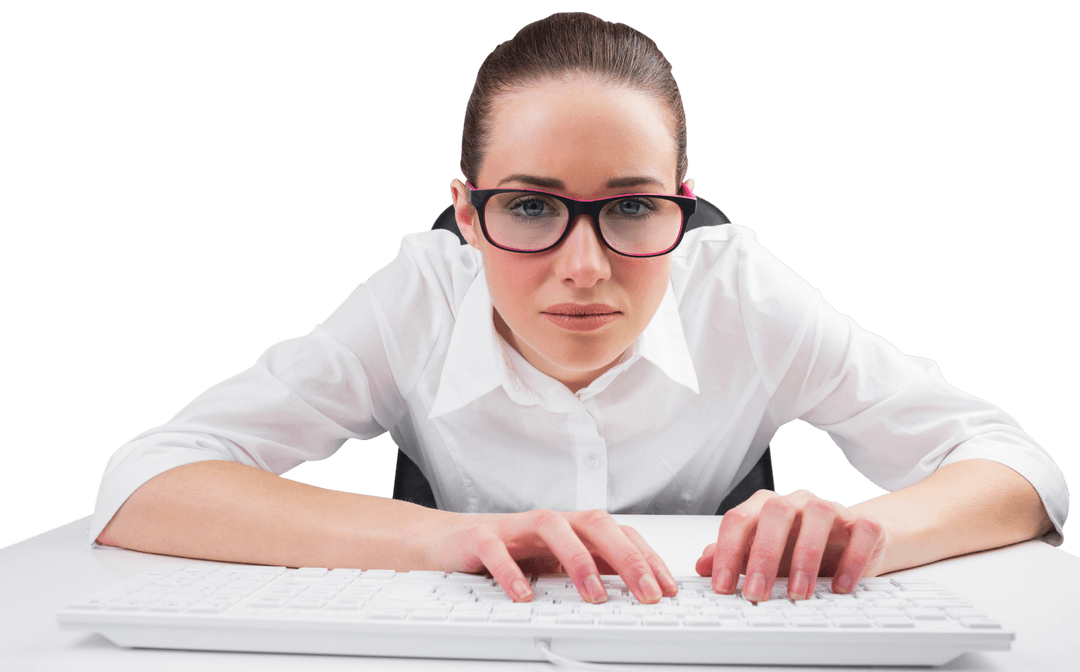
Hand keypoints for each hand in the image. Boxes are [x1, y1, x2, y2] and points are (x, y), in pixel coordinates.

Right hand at [425, 509, 679, 603]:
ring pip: (554, 528)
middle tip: (647, 594)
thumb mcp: (555, 564)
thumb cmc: (508, 552)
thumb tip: (636, 591)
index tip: (667, 589)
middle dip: (627, 558)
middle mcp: (549, 523)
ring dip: (579, 562)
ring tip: (594, 597)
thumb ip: (591, 570)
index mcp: (571, 529)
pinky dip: (512, 572)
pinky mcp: (480, 537)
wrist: (448, 542)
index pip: (619, 533)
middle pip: (596, 524)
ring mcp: (515, 527)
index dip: (646, 558)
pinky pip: (497, 550)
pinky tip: (525, 596)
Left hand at [695, 489, 886, 601]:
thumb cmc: (797, 546)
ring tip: (798, 594)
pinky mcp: (863, 523)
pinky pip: (861, 531)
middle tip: (756, 593)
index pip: (738, 519)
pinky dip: (852, 559)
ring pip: (819, 514)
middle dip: (763, 555)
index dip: (726, 552)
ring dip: (806, 556)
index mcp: (765, 506)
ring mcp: (831, 508)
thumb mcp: (760, 554)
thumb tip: (702, 566)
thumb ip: (731, 556)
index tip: (722, 586)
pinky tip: (840, 587)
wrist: (848, 541)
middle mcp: (796, 501)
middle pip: (776, 512)